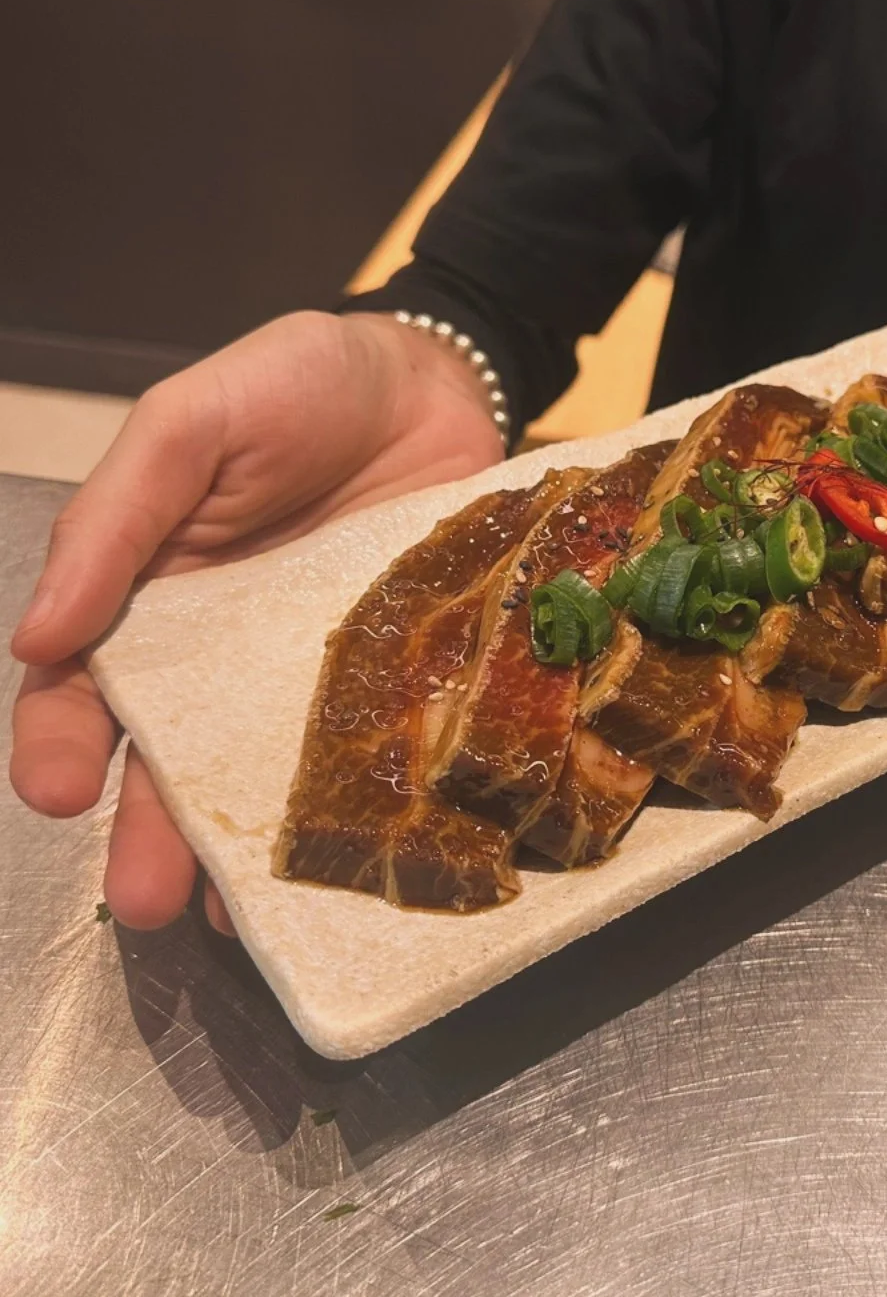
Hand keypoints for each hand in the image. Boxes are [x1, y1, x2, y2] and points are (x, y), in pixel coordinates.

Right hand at [9, 311, 504, 931]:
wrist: (436, 378)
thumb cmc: (298, 382)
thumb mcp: (190, 422)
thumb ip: (117, 516)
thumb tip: (37, 632)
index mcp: (155, 593)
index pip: (83, 684)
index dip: (58, 740)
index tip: (57, 793)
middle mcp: (226, 650)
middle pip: (173, 754)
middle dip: (153, 831)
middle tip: (151, 903)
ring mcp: (315, 671)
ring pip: (269, 772)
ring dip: (249, 847)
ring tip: (239, 918)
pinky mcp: (398, 676)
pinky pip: (372, 749)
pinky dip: (358, 804)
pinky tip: (353, 854)